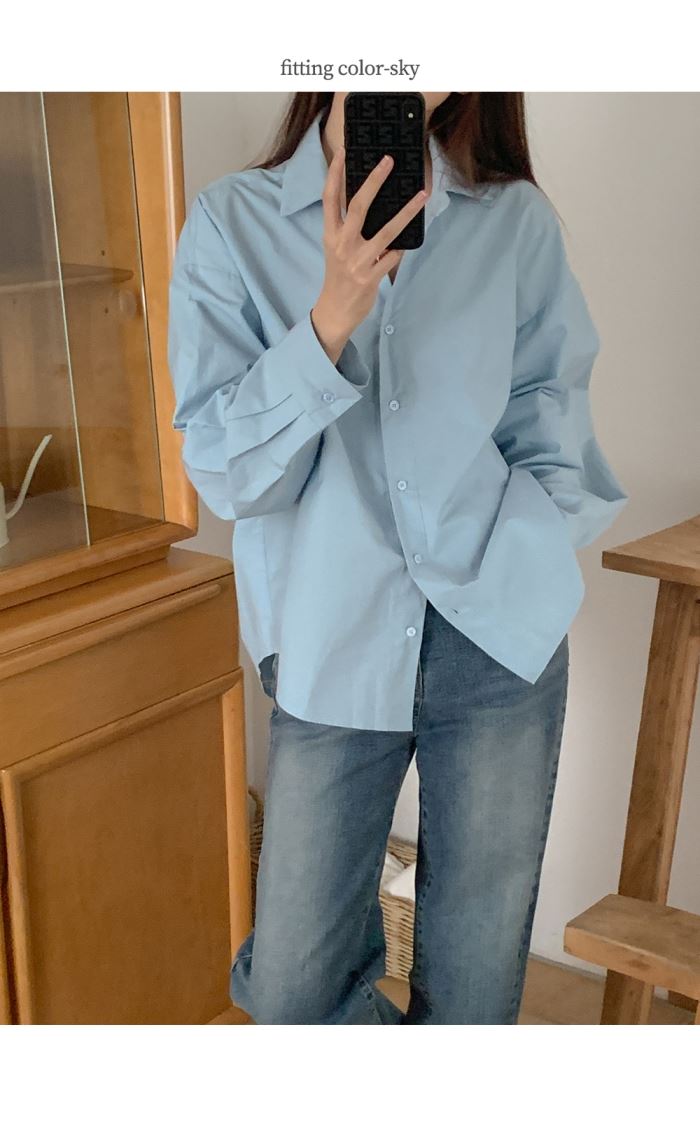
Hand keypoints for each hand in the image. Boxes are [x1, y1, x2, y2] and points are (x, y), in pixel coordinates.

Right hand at [311, 147, 427, 363]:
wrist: (335, 311)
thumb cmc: (338, 276)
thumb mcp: (335, 248)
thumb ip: (346, 226)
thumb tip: (366, 200)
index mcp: (330, 235)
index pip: (330, 198)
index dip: (335, 174)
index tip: (343, 151)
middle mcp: (342, 245)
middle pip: (357, 206)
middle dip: (373, 181)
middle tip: (388, 161)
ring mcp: (357, 262)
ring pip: (386, 231)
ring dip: (406, 212)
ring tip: (422, 195)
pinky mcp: (370, 277)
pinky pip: (393, 257)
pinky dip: (401, 249)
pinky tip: (409, 241)